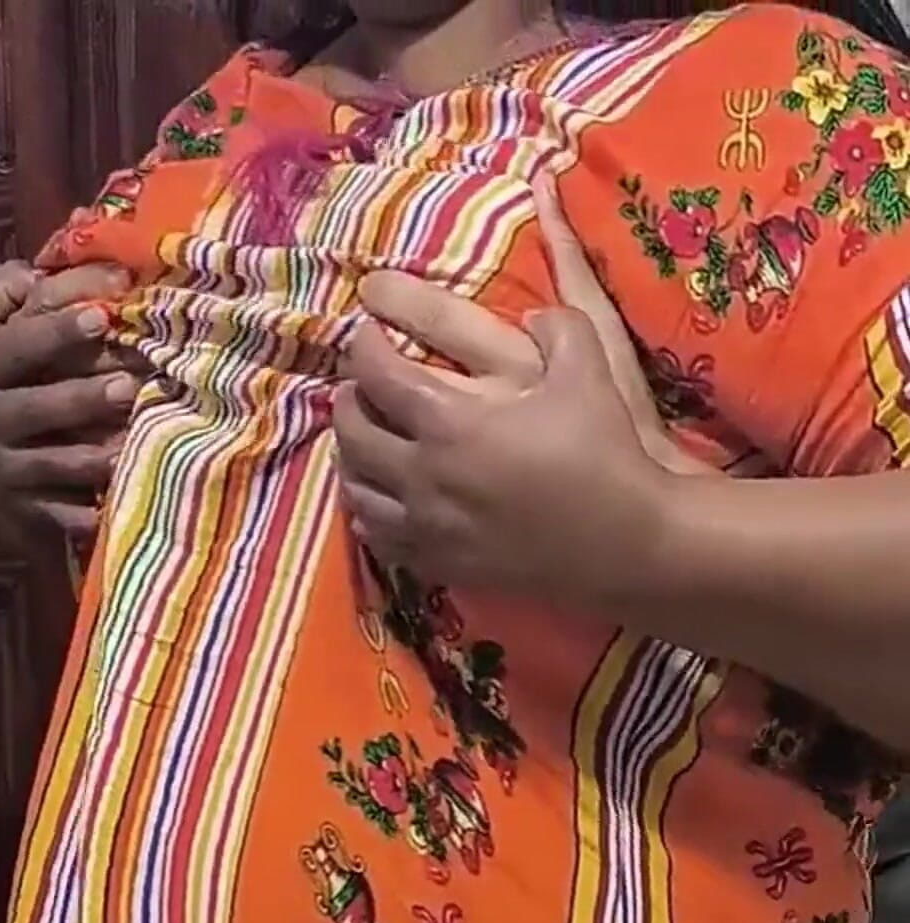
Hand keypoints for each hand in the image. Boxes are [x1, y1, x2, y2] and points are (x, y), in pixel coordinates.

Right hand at [0, 259, 145, 542]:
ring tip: (134, 444)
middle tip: (130, 385)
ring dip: (93, 459)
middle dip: (82, 399)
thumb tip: (61, 264)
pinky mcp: (18, 506)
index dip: (57, 332)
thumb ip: (14, 288)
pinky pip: (54, 515)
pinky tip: (115, 510)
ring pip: (50, 465)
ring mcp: (1, 468)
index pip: (17, 347)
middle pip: (36, 410)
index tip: (101, 317)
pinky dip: (83, 517)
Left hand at [334, 177, 702, 609]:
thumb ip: (556, 323)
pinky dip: (368, 511)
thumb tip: (533, 312)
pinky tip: (379, 499)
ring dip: (350, 456)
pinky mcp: (439, 563)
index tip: (368, 330)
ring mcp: (426, 526)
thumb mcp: (587, 367)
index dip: (364, 345)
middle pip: (353, 432)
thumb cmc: (603, 453)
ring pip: (356, 488)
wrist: (623, 543)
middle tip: (357, 383)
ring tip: (362, 440)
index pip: (376, 373)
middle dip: (347, 399)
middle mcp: (422, 475)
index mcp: (448, 420)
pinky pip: (379, 537)